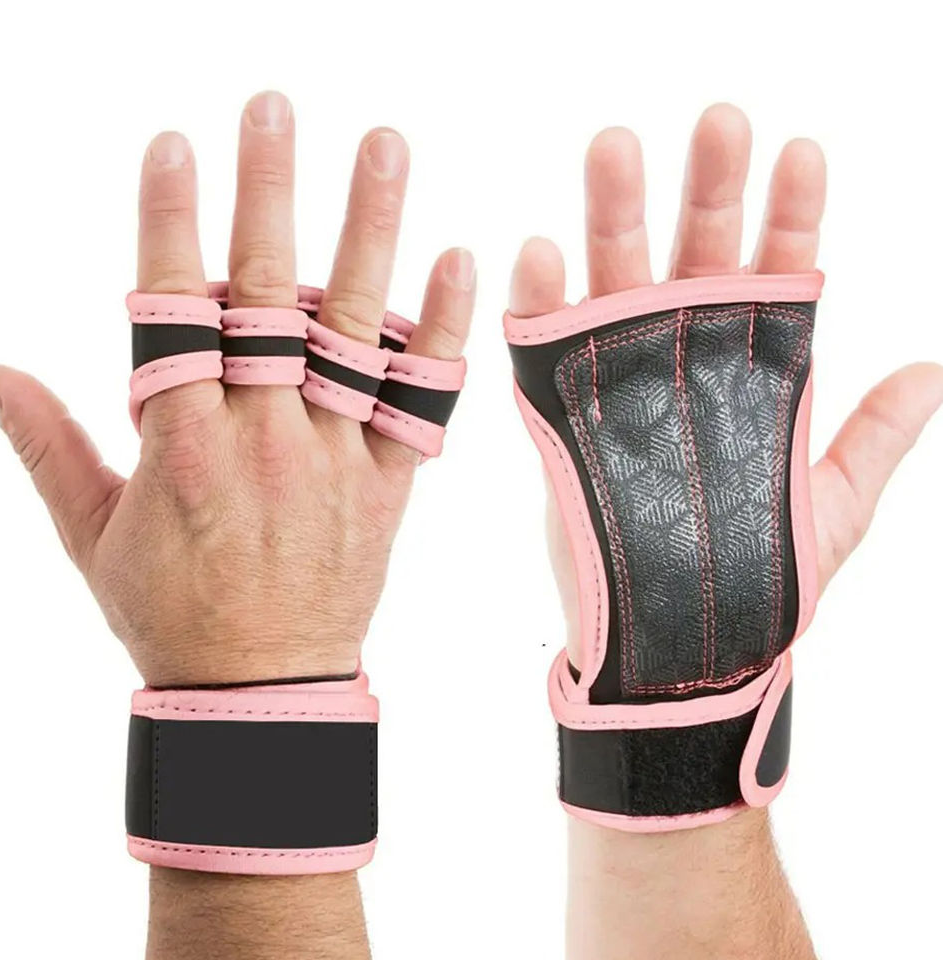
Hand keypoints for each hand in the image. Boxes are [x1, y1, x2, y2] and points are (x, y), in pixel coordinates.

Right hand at [0, 91, 474, 686]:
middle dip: (268, 194)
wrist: (262, 692)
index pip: (171, 311)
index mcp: (182, 447)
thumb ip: (47, 445)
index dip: (169, 224)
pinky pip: (421, 401)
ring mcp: (334, 457)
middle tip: (275, 107)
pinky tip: (460, 259)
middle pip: (266, 298)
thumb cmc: (171, 612)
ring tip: (384, 146)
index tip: (174, 144)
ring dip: (369, 232)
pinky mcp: (388, 483)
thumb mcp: (93, 534)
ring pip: (352, 330)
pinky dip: (441, 332)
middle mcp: (262, 439)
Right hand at [508, 103, 942, 663]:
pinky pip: (547, 353)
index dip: (788, 213)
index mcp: (754, 373)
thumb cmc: (761, 584)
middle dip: (706, 188)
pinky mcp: (566, 422)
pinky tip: (540, 252)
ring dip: (615, 218)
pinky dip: (540, 303)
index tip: (800, 153)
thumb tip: (937, 370)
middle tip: (716, 123)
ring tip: (613, 148)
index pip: (775, 273)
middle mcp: (686, 362)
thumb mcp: (837, 511)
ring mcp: (623, 386)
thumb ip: (875, 439)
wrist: (683, 651)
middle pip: (696, 258)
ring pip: (617, 284)